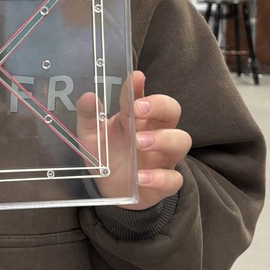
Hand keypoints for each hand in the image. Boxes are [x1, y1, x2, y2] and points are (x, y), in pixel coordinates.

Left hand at [76, 70, 191, 210]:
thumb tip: (87, 97)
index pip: (143, 97)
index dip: (140, 87)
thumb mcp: (91, 136)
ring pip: (181, 140)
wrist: (110, 192)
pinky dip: (160, 177)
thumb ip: (88, 117)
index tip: (135, 77)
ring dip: (162, 139)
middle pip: (172, 111)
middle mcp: (156, 133)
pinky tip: (141, 178)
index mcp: (138, 118)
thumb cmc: (106, 156)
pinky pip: (174, 178)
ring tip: (139, 142)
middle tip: (138, 109)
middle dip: (159, 106)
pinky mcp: (164, 183)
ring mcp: (163, 157)